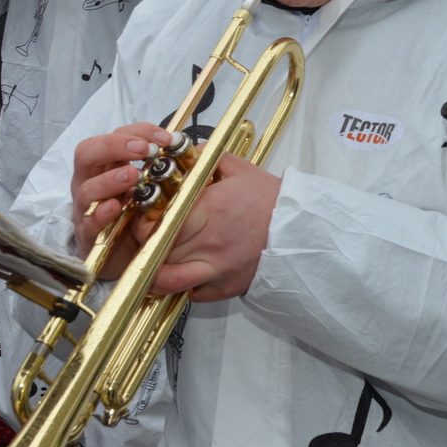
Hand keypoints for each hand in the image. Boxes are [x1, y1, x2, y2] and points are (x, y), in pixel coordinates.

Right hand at [72, 124, 175, 273]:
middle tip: (144, 149)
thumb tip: (197, 148)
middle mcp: (92, 182)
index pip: (115, 136)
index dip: (139, 132)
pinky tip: (115, 208)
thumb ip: (169, 166)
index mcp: (108, 166)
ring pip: (87, 188)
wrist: (126, 258)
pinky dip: (101, 214)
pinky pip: (89, 223)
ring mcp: (87, 208)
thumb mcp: (153, 186)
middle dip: (115, 146)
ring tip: (132, 176)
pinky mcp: (89, 235)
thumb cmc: (138, 216)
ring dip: (110, 179)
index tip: (165, 138)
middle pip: (88, 153)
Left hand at [145, 155, 280, 301]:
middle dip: (145, 246)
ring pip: (168, 281)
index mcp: (210, 211)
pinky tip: (186, 272)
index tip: (144, 219)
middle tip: (147, 239)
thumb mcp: (241, 170)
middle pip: (157, 253)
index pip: (159, 224)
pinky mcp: (226, 287)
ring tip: (156, 263)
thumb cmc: (273, 201)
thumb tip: (186, 152)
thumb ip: (208, 157)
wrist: (303, 229)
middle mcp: (210, 243)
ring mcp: (217, 269)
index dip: (143, 224)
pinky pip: (192, 295)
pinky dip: (183, 287)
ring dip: (156, 273)